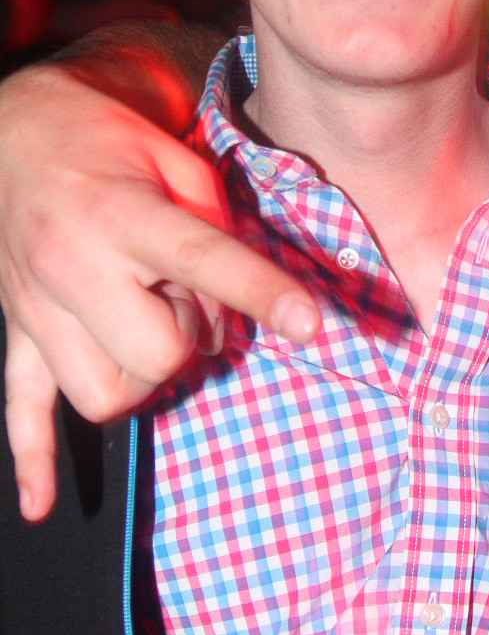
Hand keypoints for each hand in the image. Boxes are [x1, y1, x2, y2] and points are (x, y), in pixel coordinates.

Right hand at [0, 57, 319, 521]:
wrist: (13, 131)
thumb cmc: (112, 145)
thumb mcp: (177, 162)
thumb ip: (216, 230)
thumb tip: (240, 309)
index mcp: (122, 215)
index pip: (203, 262)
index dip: (263, 294)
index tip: (312, 324)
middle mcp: (72, 267)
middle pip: (155, 354)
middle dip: (190, 337)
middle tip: (185, 297)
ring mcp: (36, 308)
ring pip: (104, 395)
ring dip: (141, 377)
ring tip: (144, 326)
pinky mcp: (16, 333)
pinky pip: (21, 410)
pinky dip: (33, 460)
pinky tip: (42, 503)